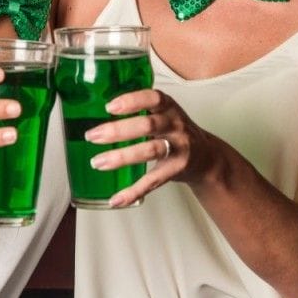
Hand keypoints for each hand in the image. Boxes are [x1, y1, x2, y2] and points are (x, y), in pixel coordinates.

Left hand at [83, 88, 218, 207]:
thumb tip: (96, 106)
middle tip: (92, 136)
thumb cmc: (174, 130)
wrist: (205, 156)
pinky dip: (134, 191)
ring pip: (149, 151)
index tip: (109, 107)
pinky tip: (116, 199)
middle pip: (147, 126)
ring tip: (98, 162)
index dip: (132, 101)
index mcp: (169, 107)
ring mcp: (179, 147)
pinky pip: (154, 181)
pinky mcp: (177, 169)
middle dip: (118, 131)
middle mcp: (176, 125)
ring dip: (121, 157)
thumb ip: (140, 108)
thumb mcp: (163, 113)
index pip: (153, 98)